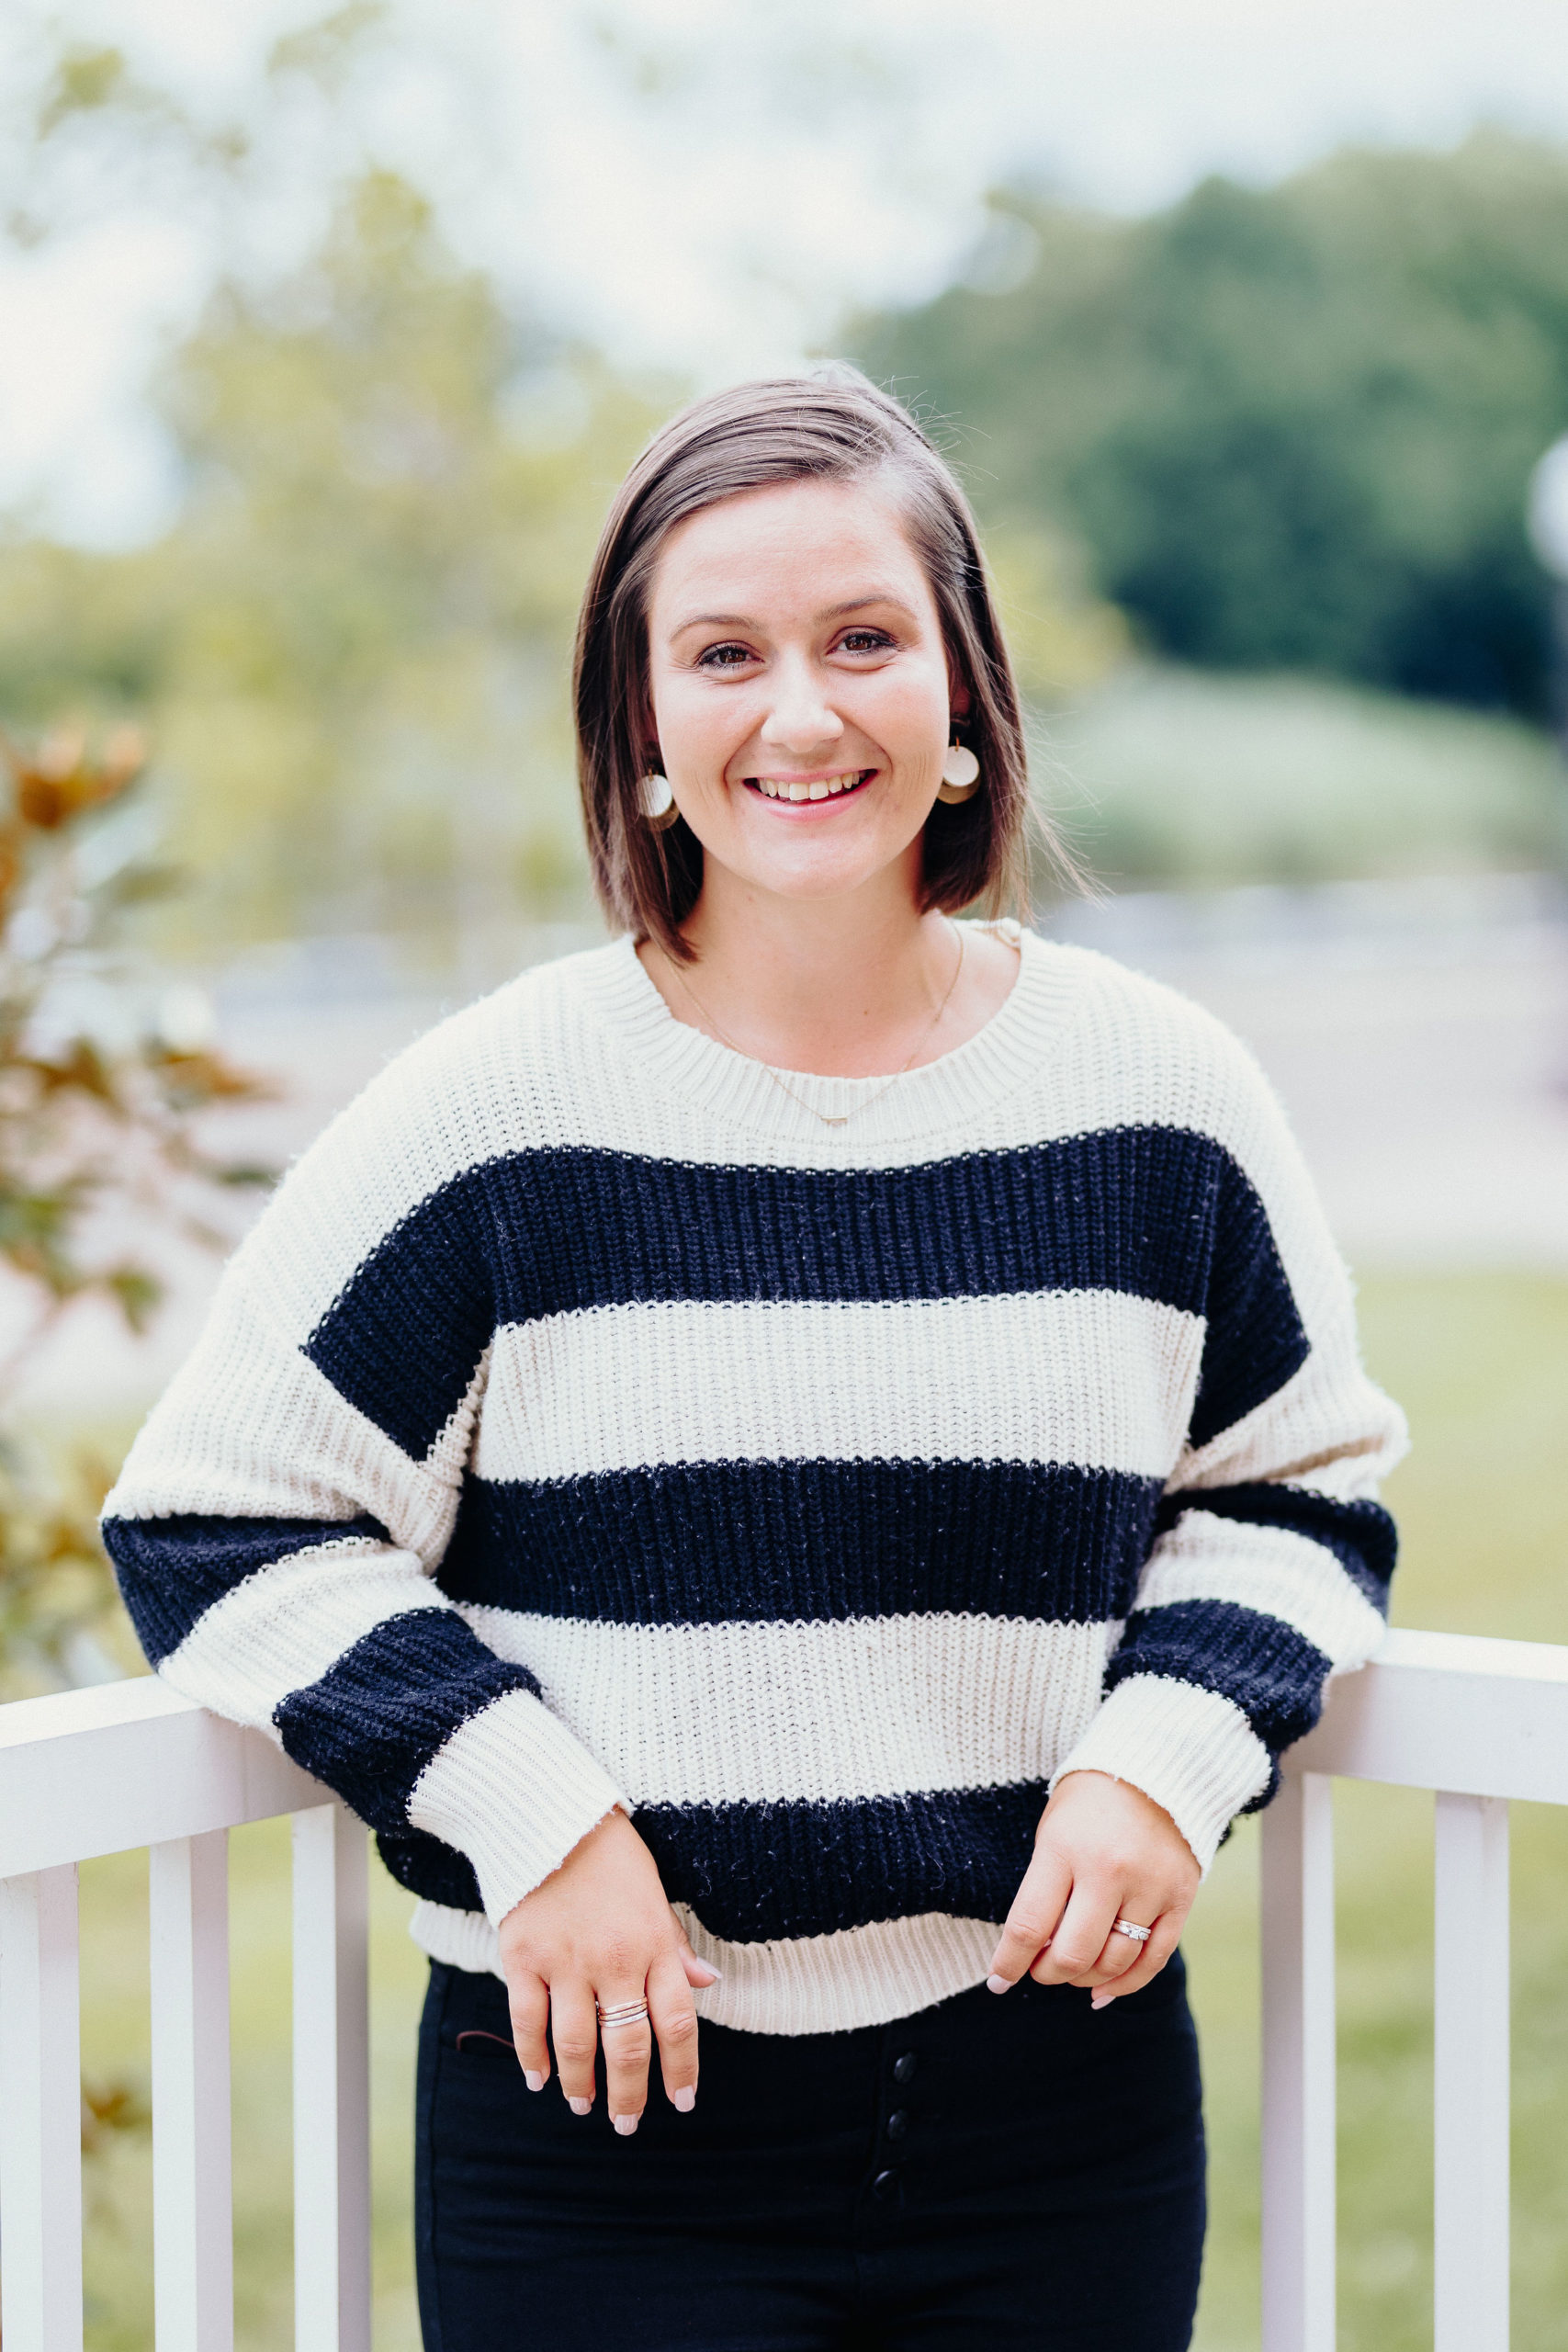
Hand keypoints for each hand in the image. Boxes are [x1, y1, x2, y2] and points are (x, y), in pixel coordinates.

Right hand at [497, 1807, 718, 2132]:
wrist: (554, 1816)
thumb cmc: (613, 1857)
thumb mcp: (657, 1896)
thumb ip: (676, 1947)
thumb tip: (709, 1987)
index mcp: (654, 1945)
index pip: (678, 2022)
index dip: (681, 2069)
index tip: (681, 2101)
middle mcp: (614, 1960)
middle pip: (627, 2045)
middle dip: (629, 2094)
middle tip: (626, 2124)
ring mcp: (566, 1961)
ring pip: (577, 2043)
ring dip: (581, 2083)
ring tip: (583, 2105)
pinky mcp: (523, 1956)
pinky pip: (528, 2020)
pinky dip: (532, 2055)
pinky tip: (539, 2078)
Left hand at [986, 1770, 1199, 2010]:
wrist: (1155, 1768)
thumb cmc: (1089, 1803)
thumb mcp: (1052, 1834)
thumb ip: (1044, 1891)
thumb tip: (1034, 1954)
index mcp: (1064, 1849)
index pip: (1029, 1925)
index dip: (1009, 1963)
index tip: (997, 1980)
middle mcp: (1109, 1870)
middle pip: (1072, 1953)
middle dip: (1048, 1974)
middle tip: (1040, 1971)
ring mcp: (1149, 1886)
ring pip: (1113, 1962)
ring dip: (1085, 1978)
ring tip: (1073, 1972)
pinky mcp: (1180, 1898)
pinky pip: (1153, 1959)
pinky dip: (1126, 1983)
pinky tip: (1104, 1990)